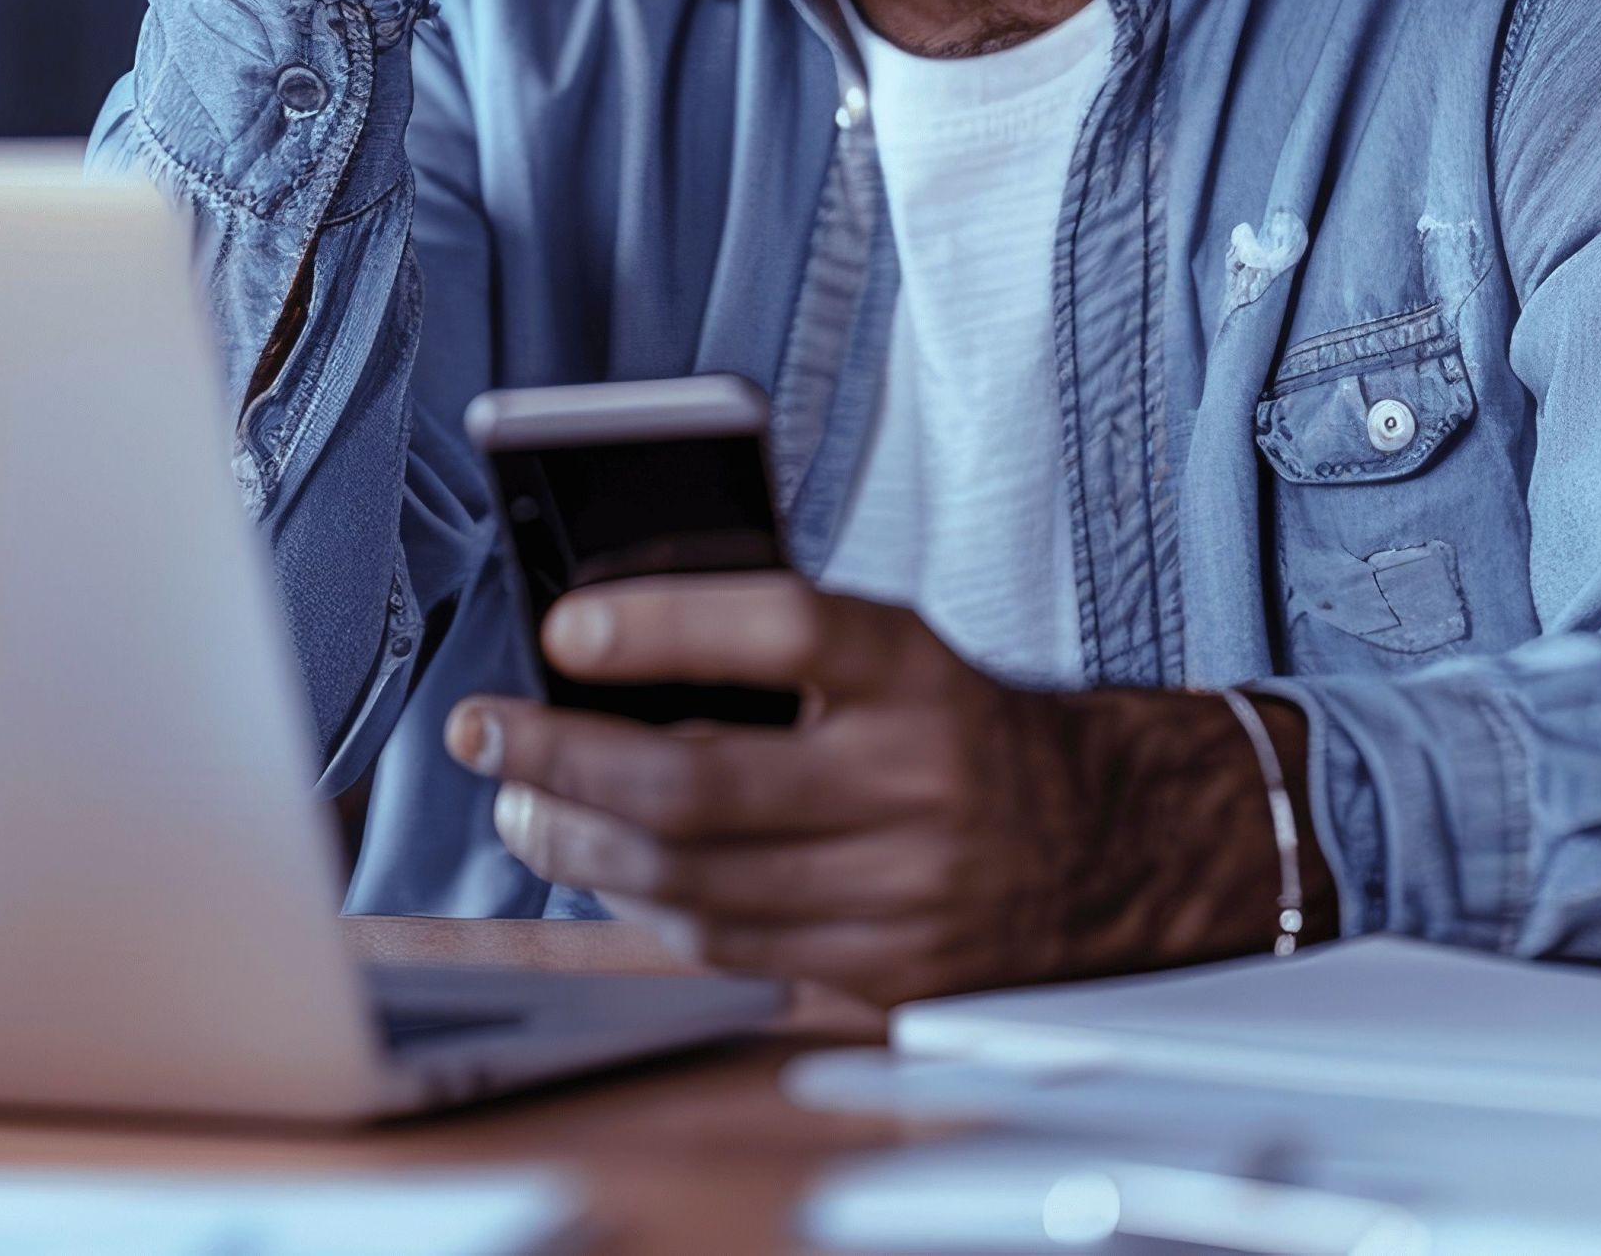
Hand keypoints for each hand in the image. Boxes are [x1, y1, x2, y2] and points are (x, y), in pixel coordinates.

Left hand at [441, 574, 1327, 1004]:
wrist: (1114, 846)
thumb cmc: (964, 731)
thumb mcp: (898, 660)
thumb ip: (776, 655)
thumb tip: (599, 650)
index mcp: (922, 678)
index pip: (783, 629)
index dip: (664, 623)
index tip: (564, 623)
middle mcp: (919, 787)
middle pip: (699, 784)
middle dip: (560, 756)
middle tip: (486, 728)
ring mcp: (905, 896)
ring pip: (693, 883)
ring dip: (578, 840)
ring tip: (521, 799)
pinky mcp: (888, 976)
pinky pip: (730, 947)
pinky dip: (647, 904)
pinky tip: (603, 864)